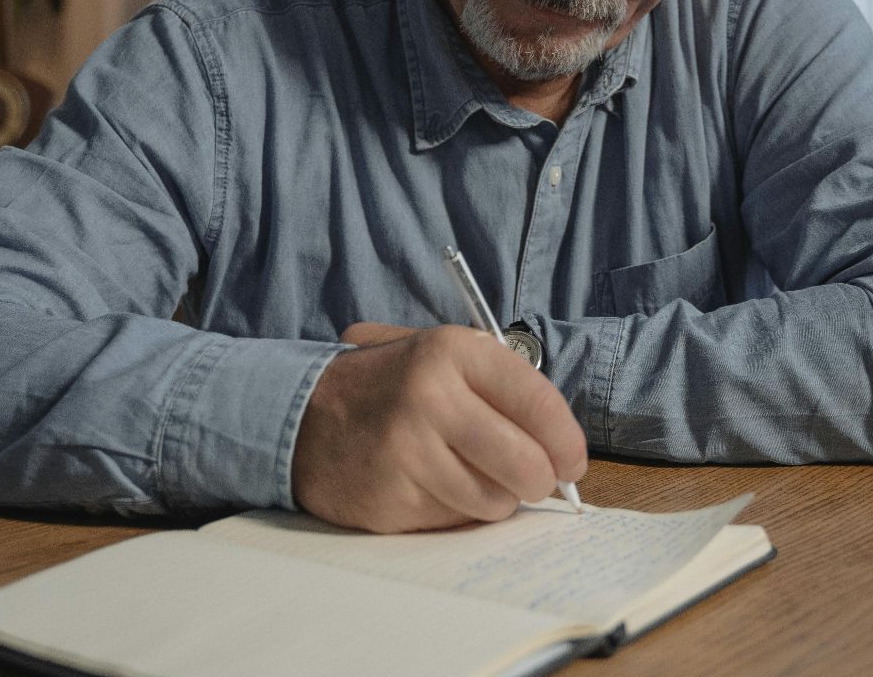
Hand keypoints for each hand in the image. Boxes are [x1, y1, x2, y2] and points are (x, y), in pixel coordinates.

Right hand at [292, 324, 586, 532]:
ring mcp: (406, 451)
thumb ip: (499, 385)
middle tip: (533, 481)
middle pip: (525, 464)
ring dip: (494, 499)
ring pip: (494, 502)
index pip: (538, 402)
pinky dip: (454, 512)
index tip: (572, 462)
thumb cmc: (389, 386)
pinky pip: (453, 521)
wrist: (299, 415)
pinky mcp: (389, 497)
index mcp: (452, 351)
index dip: (566, 441)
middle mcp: (430, 397)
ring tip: (469, 476)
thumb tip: (561, 444)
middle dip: (540, 480)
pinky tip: (430, 487)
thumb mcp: (438, 355)